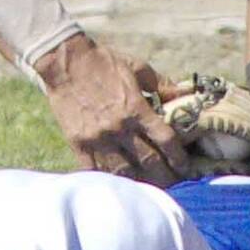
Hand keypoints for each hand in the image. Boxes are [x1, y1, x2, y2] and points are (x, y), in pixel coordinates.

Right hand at [34, 34, 189, 186]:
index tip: (185, 166)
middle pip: (149, 161)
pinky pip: (95, 170)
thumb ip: (161, 83)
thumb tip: (185, 93)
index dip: (178, 156)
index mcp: (136, 108)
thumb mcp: (136, 66)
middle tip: (174, 183)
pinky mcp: (79, 144)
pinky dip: (108, 178)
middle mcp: (119, 127)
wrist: (65, 61)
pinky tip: (119, 184)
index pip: (165, 139)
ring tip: (151, 188)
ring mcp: (98, 138)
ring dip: (140, 182)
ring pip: (124, 171)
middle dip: (165, 175)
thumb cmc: (103, 61)